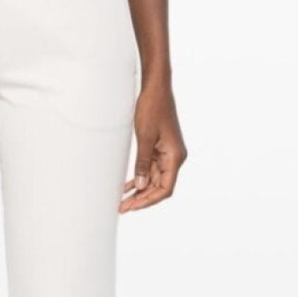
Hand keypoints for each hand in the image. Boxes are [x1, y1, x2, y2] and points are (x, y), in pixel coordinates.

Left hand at [119, 78, 186, 211]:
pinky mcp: (160, 148)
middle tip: (122, 208)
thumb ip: (143, 162)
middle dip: (141, 199)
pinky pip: (151, 169)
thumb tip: (141, 186)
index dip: (148, 200)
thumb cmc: (152, 108)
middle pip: (159, 187)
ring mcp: (168, 154)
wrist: (156, 88)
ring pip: (154, 180)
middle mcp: (174, 158)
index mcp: (175, 157)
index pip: (165, 188)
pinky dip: (140, 178)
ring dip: (139, 191)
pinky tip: (127, 187)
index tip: (132, 206)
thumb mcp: (144, 137)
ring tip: (123, 201)